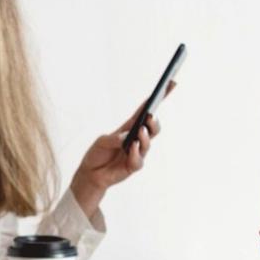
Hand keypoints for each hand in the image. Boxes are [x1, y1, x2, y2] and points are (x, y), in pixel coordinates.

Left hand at [70, 81, 172, 217]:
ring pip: (148, 143)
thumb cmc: (97, 154)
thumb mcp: (102, 141)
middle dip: (154, 121)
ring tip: (140, 131)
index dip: (157, 98)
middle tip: (150, 116)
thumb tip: (127, 137)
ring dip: (145, 136)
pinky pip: (138, 159)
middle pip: (152, 127)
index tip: (168, 86)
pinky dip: (135, 153)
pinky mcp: (133, 166)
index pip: (145, 111)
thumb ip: (114, 138)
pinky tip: (132, 147)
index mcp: (129, 127)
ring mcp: (137, 152)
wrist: (91, 174)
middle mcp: (136, 139)